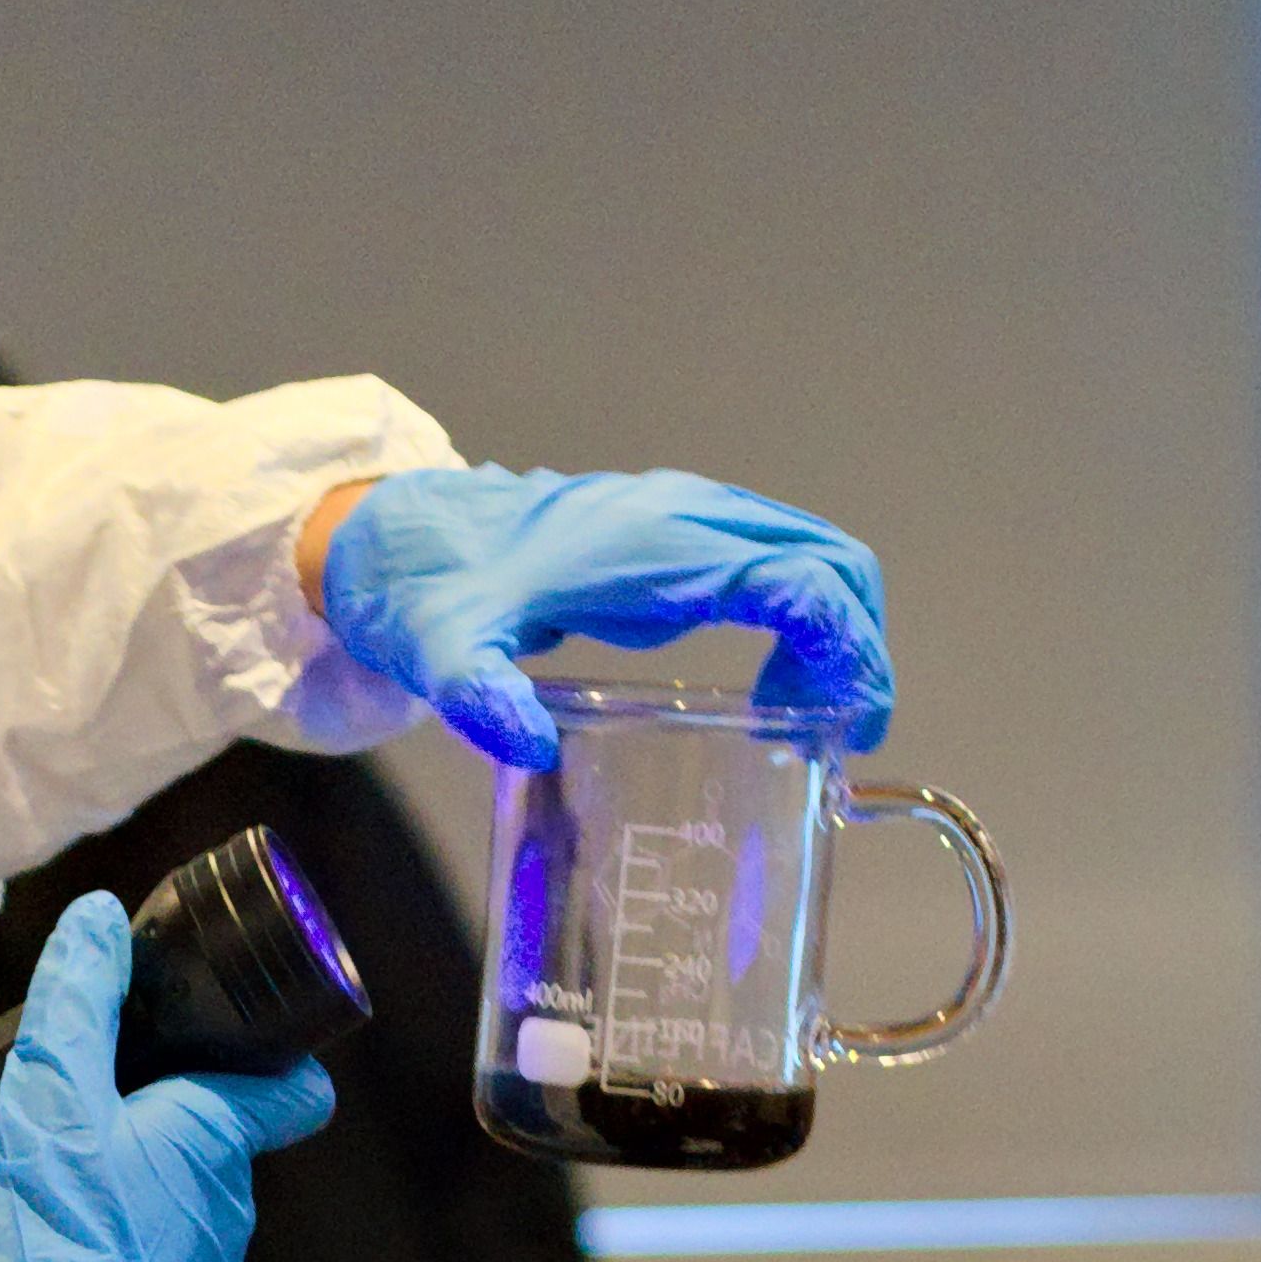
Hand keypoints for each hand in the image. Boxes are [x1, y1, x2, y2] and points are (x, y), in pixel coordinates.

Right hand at [0, 894, 335, 1261]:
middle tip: (86, 1121)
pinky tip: (62, 1250)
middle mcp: (229, 1207)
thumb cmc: (43, 1230)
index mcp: (212, 1139)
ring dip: (137, 1189)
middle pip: (215, 1141)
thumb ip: (74, 1000)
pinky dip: (121, 1249)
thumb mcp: (43, 1093)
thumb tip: (99, 921)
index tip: (221, 1050)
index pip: (293, 1089)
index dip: (268, 1061)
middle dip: (162, 1124)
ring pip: (184, 1205)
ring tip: (63, 1191)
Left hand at [321, 464, 892, 766]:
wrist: (402, 537)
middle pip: (830, 560)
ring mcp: (686, 520)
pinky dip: (804, 619)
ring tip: (804, 722)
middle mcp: (684, 519)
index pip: (799, 577)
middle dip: (858, 647)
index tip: (847, 727)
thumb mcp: (436, 652)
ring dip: (835, 634)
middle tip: (836, 738)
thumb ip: (473, 695)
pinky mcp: (679, 536)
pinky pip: (778, 563)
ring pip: (813, 555)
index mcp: (651, 545)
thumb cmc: (427, 591)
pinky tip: (769, 688)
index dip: (848, 647)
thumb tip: (526, 743)